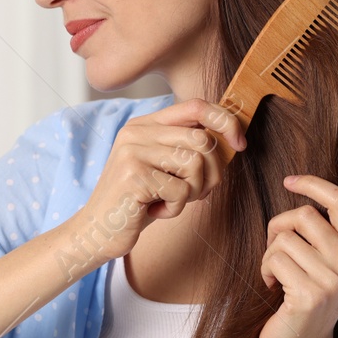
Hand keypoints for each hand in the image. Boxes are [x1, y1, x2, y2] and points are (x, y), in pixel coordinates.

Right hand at [71, 98, 245, 267]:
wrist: (97, 231)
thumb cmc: (138, 201)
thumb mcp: (164, 168)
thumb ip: (188, 148)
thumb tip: (233, 138)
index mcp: (145, 124)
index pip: (196, 106)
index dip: (225, 121)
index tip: (240, 143)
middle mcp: (137, 132)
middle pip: (202, 140)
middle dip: (212, 173)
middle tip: (195, 193)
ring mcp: (133, 152)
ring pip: (196, 164)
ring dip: (193, 192)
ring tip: (170, 200)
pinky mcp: (134, 176)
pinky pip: (181, 191)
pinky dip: (175, 209)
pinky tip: (155, 211)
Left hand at [258, 174, 337, 337]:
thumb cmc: (303, 301)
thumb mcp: (323, 265)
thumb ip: (320, 235)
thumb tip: (297, 193)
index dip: (314, 184)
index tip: (289, 181)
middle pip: (304, 215)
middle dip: (278, 227)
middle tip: (274, 250)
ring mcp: (333, 281)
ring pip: (284, 238)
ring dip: (269, 254)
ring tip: (276, 275)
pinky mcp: (310, 295)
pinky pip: (274, 259)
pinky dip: (265, 270)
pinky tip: (272, 287)